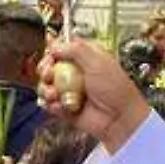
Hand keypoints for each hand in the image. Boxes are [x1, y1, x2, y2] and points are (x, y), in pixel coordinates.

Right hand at [39, 38, 150, 152]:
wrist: (119, 118)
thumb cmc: (115, 89)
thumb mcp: (98, 62)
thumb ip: (76, 49)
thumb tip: (55, 45)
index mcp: (86, 57)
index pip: (63, 47)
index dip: (53, 50)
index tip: (51, 54)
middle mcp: (76, 72)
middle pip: (50, 66)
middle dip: (45, 70)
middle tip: (49, 75)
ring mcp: (70, 91)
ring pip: (46, 85)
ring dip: (46, 89)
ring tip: (54, 94)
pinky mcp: (65, 108)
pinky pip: (49, 104)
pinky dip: (51, 105)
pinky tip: (60, 106)